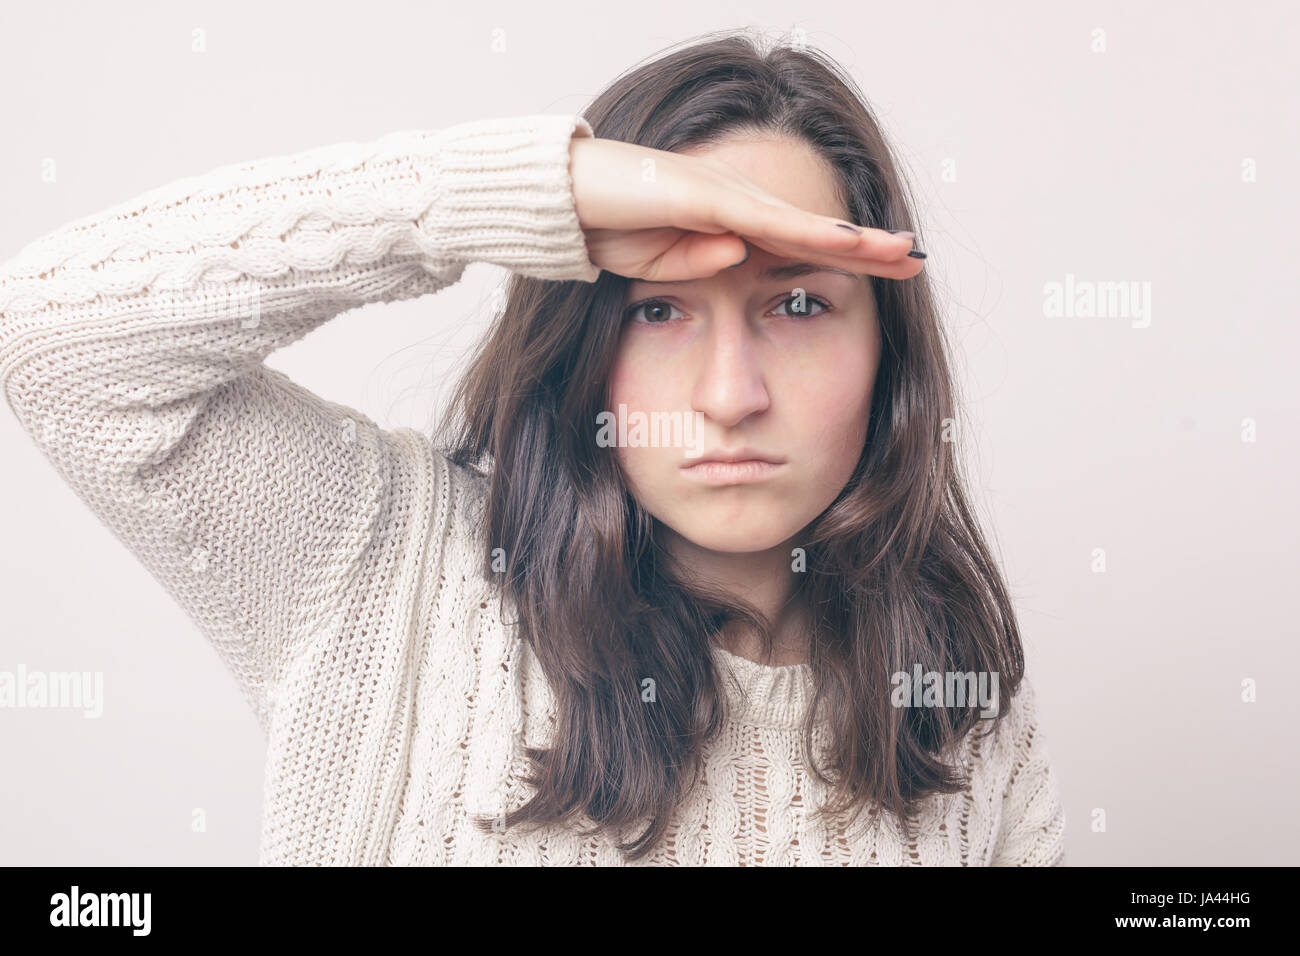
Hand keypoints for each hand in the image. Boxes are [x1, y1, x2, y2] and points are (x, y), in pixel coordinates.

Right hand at [568, 134, 922, 282]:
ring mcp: (722, 194)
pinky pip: (764, 219)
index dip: (844, 256)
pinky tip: (845, 241)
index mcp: (727, 222)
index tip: (886, 272)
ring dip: (854, 239)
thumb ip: (700, 261)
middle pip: (814, 229)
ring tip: (901, 252)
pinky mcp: (704, 195)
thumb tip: (741, 260)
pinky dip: (807, 231)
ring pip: (802, 222)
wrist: (560, 199)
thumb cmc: (605, 225)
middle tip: (919, 258)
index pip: (797, 243)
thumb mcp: (658, 264)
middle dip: (868, 245)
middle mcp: (735, 202)